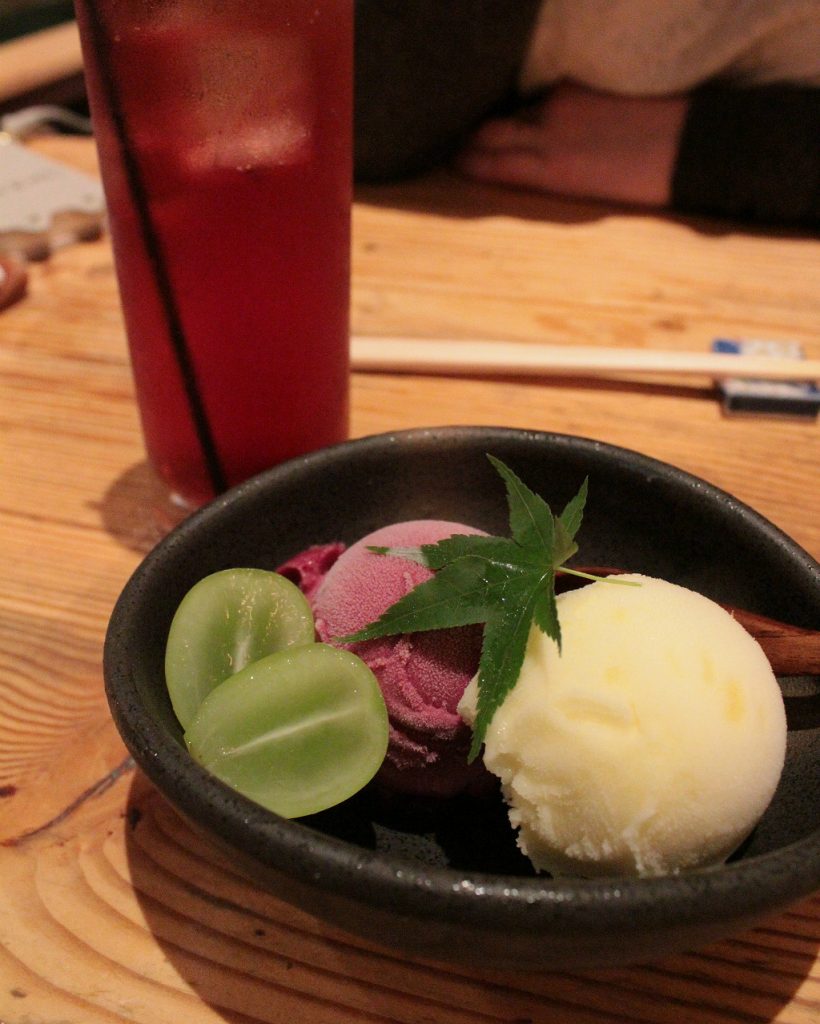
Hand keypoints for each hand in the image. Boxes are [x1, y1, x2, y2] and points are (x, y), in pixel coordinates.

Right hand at [457, 82, 687, 207]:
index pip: (490, 162)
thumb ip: (548, 176)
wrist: (688, 149)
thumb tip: (523, 165)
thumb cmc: (641, 185)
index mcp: (550, 173)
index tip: (450, 162)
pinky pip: (543, 94)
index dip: (466, 161)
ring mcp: (563, 105)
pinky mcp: (581, 85)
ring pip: (517, 111)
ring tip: (490, 128)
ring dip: (502, 119)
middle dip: (470, 138)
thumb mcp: (586, 194)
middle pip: (490, 131)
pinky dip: (534, 105)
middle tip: (458, 143)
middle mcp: (547, 135)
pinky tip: (537, 111)